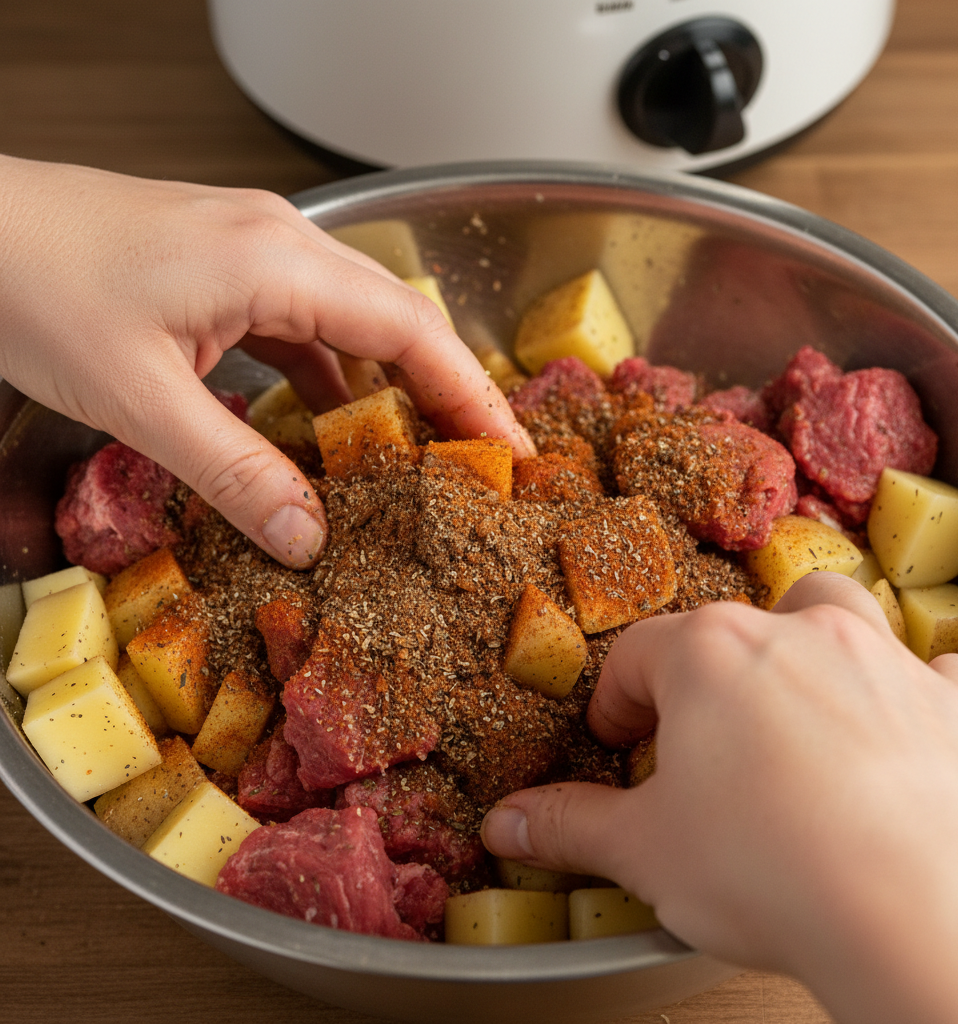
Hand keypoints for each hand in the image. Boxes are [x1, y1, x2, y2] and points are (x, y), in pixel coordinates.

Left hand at [0, 155, 533, 567]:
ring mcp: (255, 252)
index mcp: (275, 261)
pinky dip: (333, 380)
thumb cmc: (32, 283)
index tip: (510, 451)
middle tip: (481, 463)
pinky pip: (308, 327)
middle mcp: (281, 245)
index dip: (471, 395)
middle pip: (399, 320)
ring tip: (421, 456)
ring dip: (391, 388)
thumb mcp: (140, 399)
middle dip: (448, 393)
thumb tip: (307, 536)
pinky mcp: (229, 270)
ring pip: (356, 323)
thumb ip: (234, 471)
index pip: (410, 330)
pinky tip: (332, 428)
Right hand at [482, 572, 957, 1023]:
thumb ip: (570, 825)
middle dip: (712, 671)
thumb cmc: (773, 871)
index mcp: (709, 655)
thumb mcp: (645, 852)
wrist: (925, 918)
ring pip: (837, 614)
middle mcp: (797, 634)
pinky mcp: (955, 706)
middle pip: (735, 626)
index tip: (616, 742)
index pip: (636, 656)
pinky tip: (897, 738)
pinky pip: (932, 674)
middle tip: (705, 738)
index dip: (616, 702)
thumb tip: (507, 823)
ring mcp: (885, 660)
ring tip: (798, 708)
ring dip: (812, 646)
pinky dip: (910, 695)